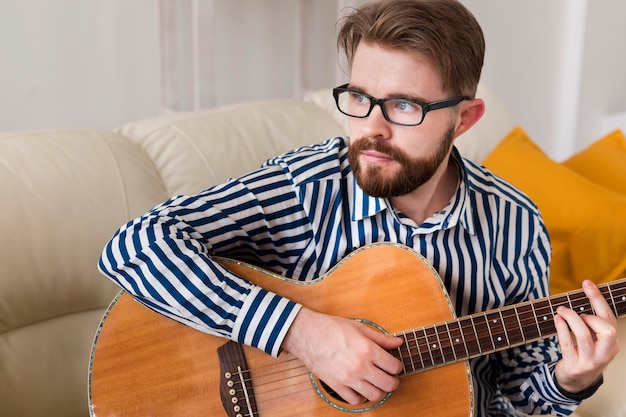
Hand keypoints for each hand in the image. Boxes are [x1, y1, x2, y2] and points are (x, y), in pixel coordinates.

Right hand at [281, 307, 402, 403]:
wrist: (307, 333)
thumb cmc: (331, 327)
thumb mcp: (359, 327)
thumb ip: (381, 337)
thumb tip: (398, 342)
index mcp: (368, 349)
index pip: (394, 366)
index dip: (397, 366)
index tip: (393, 365)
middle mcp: (360, 366)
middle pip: (388, 384)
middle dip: (393, 382)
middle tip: (390, 378)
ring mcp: (349, 378)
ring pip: (375, 395)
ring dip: (379, 391)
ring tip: (376, 384)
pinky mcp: (336, 385)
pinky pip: (355, 400)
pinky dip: (360, 397)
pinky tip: (360, 387)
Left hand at [554, 280, 620, 392]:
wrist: (577, 381)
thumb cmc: (585, 353)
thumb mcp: (595, 340)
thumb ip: (593, 322)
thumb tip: (583, 292)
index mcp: (612, 343)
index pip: (610, 318)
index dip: (598, 299)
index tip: (586, 283)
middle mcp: (605, 352)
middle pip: (607, 330)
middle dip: (591, 315)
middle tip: (578, 312)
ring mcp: (590, 361)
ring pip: (584, 335)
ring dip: (571, 319)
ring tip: (562, 311)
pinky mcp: (574, 365)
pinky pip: (567, 343)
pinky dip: (561, 328)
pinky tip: (557, 319)